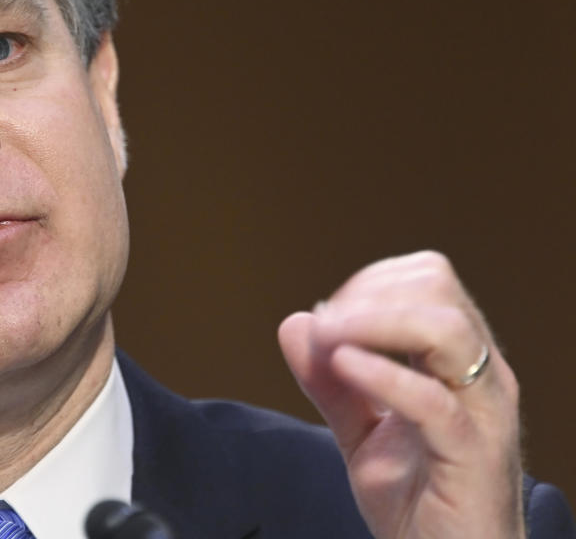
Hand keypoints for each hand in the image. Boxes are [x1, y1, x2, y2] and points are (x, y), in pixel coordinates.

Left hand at [278, 251, 523, 538]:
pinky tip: (344, 366)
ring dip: (374, 321)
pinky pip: (432, 400)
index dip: (368, 284)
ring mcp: (481, 411)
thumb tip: (295, 322)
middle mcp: (479, 374)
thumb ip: (328, 381)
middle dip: (368, 294)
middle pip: (437, 286)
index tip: (325, 317)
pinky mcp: (472, 453)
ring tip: (330, 339)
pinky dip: (382, 374)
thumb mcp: (360, 432)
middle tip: (325, 327)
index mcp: (457, 360)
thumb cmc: (417, 498)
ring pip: (445, 330)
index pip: (426, 278)